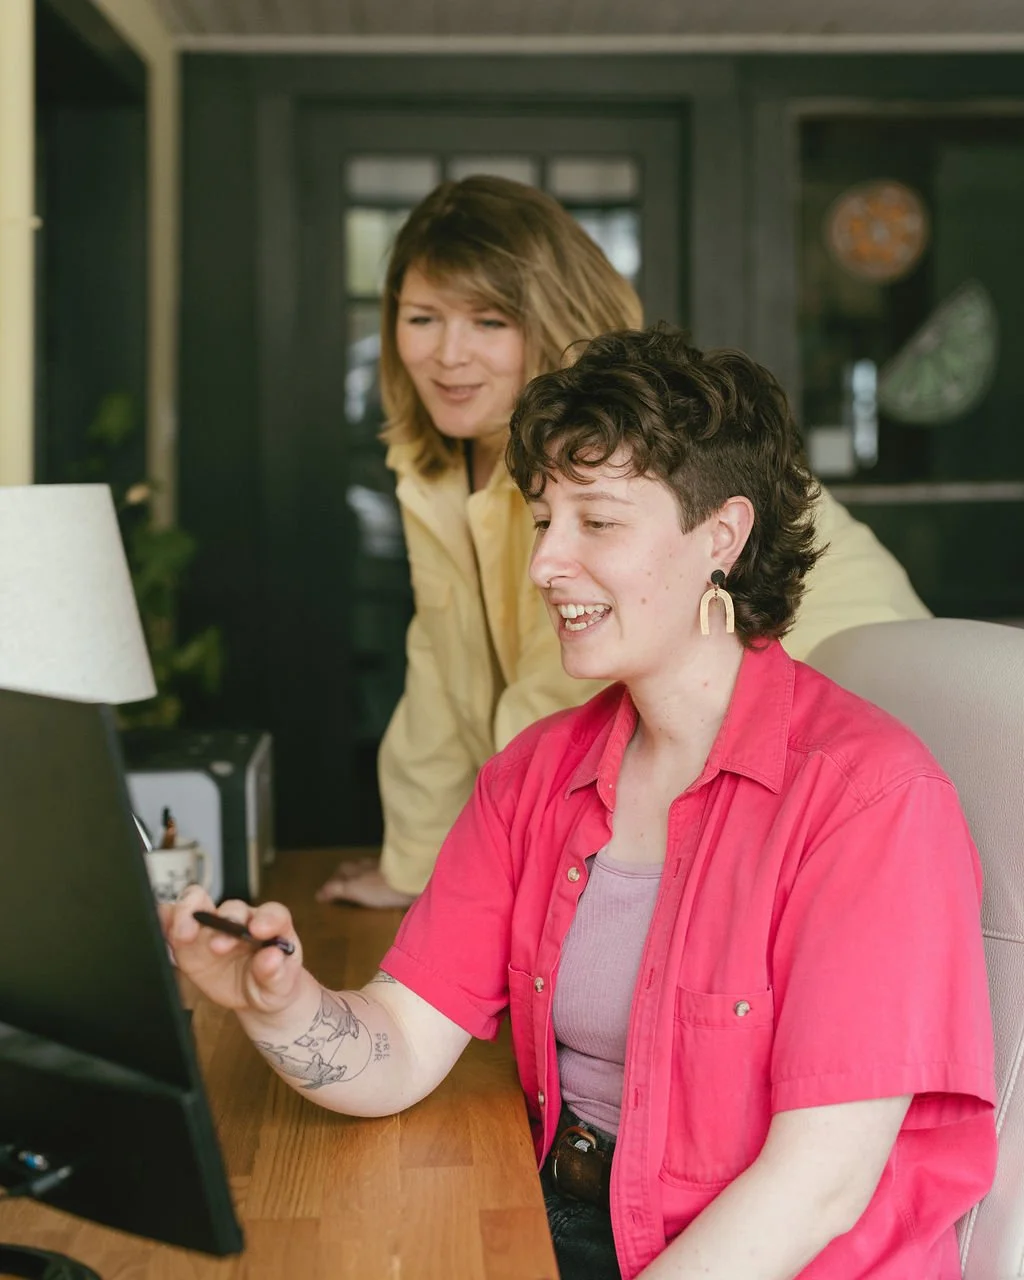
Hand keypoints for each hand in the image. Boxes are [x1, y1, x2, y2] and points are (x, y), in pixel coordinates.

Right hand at [159, 885, 304, 1016]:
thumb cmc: (272, 982)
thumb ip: (277, 971)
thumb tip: (271, 958)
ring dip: (189, 916)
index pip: (272, 914)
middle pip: (232, 908)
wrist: (255, 996)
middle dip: (224, 922)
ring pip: (199, 905)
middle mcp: (241, 920)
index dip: (266, 919)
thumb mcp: (281, 983)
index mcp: (271, 926)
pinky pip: (173, 921)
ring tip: (184, 935)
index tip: (258, 931)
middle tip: (218, 946)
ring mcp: (213, 927)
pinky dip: (166, 921)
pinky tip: (161, 927)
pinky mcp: (190, 940)